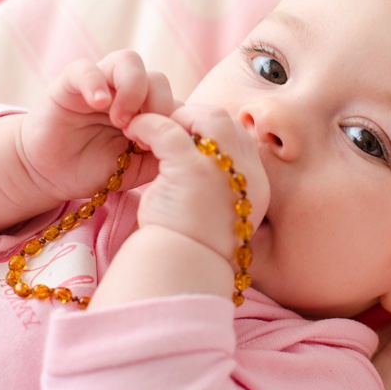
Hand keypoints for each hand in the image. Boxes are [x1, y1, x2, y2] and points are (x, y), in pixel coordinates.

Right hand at [19, 52, 176, 203]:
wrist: (54, 175)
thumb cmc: (98, 169)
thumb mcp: (139, 167)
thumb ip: (164, 152)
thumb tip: (190, 141)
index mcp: (147, 109)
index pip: (175, 100)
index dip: (175, 121)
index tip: (165, 147)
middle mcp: (126, 91)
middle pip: (158, 78)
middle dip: (158, 106)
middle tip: (141, 135)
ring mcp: (100, 83)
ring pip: (129, 61)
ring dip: (133, 90)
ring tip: (120, 121)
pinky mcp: (69, 83)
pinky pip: (86, 68)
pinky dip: (96, 83)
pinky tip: (99, 104)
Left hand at [123, 104, 269, 258]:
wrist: (181, 272)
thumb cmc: (193, 247)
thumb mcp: (218, 214)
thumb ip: (220, 187)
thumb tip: (204, 164)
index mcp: (256, 185)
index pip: (239, 139)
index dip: (212, 133)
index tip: (188, 140)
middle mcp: (247, 173)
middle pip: (226, 122)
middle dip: (196, 119)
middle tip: (169, 129)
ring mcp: (221, 169)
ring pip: (203, 117)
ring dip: (176, 117)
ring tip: (152, 128)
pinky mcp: (191, 169)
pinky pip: (169, 131)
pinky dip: (149, 125)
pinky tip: (134, 131)